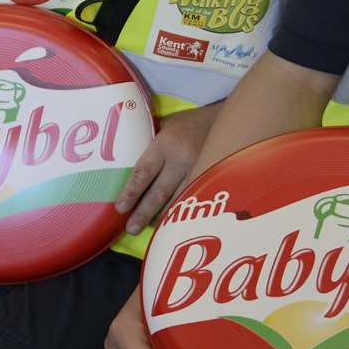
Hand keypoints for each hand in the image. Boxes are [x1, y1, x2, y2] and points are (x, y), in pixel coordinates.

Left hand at [114, 106, 218, 233]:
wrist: (227, 119)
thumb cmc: (189, 124)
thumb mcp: (166, 126)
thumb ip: (151, 145)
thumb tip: (128, 166)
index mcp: (166, 143)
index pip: (144, 172)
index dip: (131, 192)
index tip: (121, 208)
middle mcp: (182, 158)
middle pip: (159, 192)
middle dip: (143, 212)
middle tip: (131, 228)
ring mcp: (199, 170)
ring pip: (177, 201)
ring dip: (161, 217)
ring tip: (147, 229)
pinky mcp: (212, 179)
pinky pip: (193, 200)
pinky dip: (180, 212)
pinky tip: (171, 221)